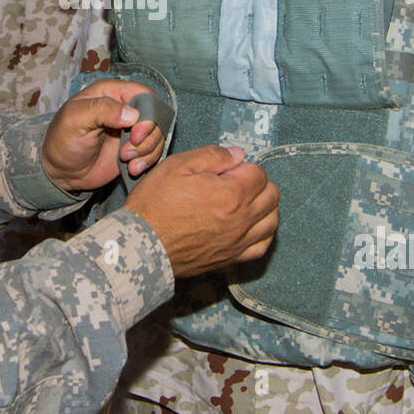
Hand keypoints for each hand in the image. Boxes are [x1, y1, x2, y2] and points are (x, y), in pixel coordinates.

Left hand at [42, 79, 165, 192]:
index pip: (143, 93)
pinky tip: (132, 169)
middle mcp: (125, 108)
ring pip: (158, 135)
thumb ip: (101, 110)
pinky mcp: (135, 148)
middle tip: (127, 152)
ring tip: (127, 161)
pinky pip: (154, 151)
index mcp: (110, 92)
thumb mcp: (74, 120)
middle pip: (155, 115)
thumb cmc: (62, 141)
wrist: (61, 172)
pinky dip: (147, 161)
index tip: (136, 134)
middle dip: (147, 136)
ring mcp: (131, 129)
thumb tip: (132, 115)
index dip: (147, 113)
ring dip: (147, 151)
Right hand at [123, 145, 278, 277]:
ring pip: (272, 221)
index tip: (226, 170)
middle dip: (258, 184)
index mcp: (232, 194)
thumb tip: (237, 155)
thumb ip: (212, 156)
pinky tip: (250, 226)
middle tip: (236, 182)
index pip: (259, 173)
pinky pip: (262, 246)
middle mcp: (242, 219)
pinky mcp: (231, 258)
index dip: (242, 167)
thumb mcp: (177, 166)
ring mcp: (239, 241)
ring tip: (245, 202)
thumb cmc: (156, 205)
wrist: (141, 246)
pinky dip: (262, 233)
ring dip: (264, 207)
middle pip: (272, 195)